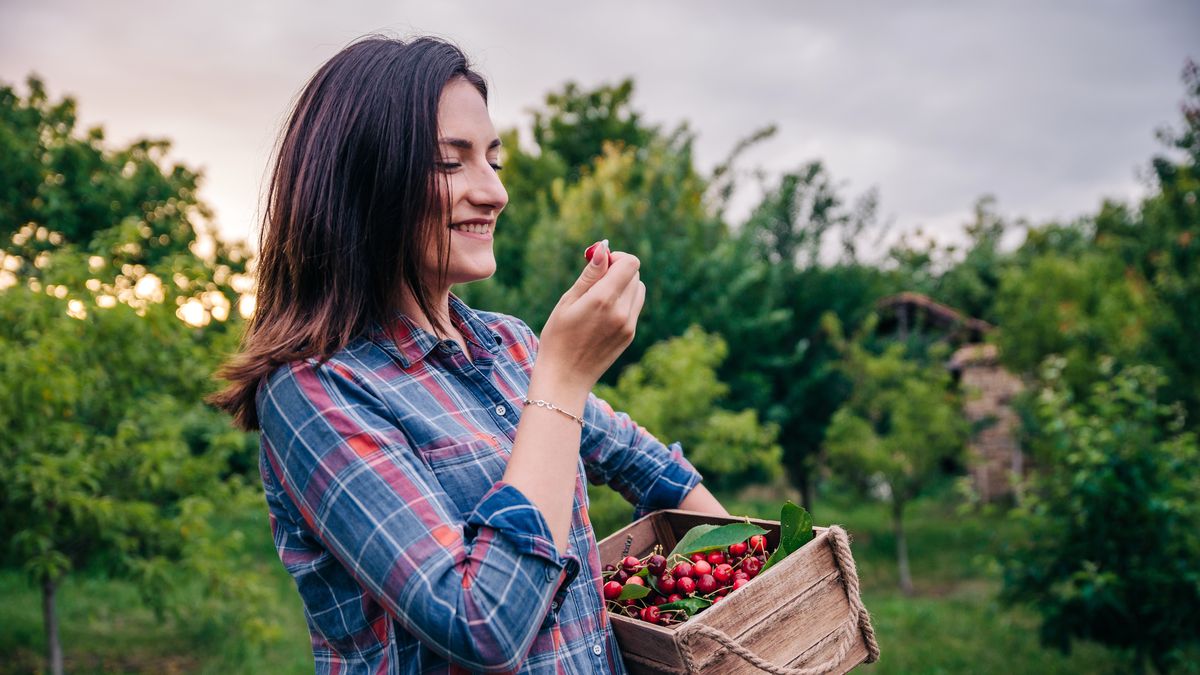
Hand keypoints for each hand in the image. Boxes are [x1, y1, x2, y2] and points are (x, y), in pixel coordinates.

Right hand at [536, 241, 645, 391]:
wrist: (565, 377)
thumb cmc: (558, 337)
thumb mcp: (568, 301)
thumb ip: (590, 274)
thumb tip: (603, 248)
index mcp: (604, 299)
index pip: (630, 263)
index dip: (617, 257)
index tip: (600, 264)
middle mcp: (621, 311)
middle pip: (635, 274)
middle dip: (618, 270)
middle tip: (595, 281)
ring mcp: (629, 325)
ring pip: (638, 289)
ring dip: (624, 286)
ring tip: (599, 298)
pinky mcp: (630, 335)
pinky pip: (634, 307)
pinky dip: (624, 302)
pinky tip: (602, 314)